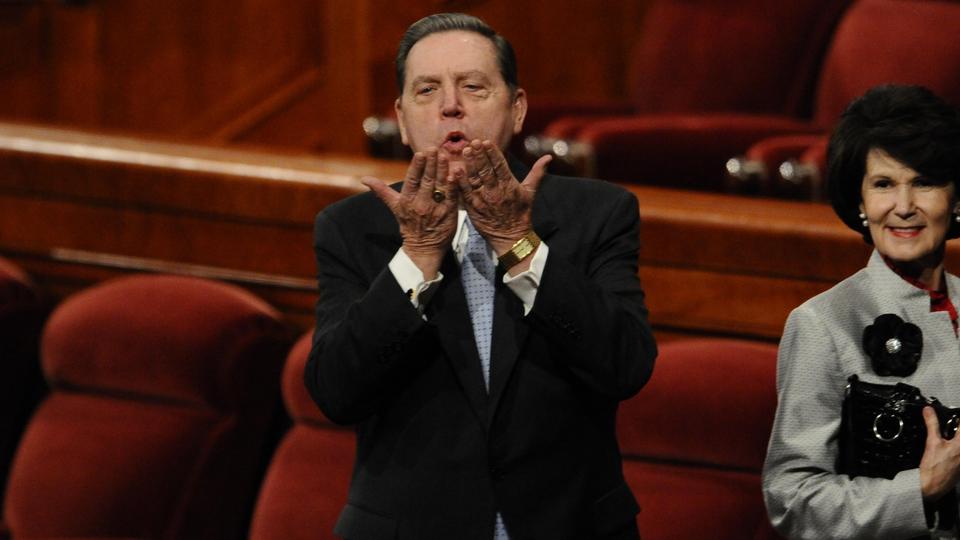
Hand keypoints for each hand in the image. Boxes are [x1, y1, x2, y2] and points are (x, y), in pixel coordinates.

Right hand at [362, 148, 458, 278]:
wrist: (423, 249)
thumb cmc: (409, 224)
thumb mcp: (394, 207)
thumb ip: (382, 191)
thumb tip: (363, 179)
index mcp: (407, 200)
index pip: (412, 180)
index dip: (416, 166)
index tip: (420, 153)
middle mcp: (421, 203)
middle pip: (426, 180)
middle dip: (431, 164)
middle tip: (435, 148)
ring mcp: (435, 208)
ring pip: (439, 186)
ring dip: (442, 170)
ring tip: (445, 156)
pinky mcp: (449, 213)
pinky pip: (452, 197)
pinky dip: (453, 186)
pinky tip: (455, 174)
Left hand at [456, 139, 551, 257]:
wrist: (511, 237)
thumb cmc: (521, 214)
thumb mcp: (530, 192)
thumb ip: (537, 173)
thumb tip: (549, 157)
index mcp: (509, 185)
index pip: (500, 165)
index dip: (493, 153)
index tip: (486, 142)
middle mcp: (496, 191)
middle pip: (486, 170)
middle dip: (480, 155)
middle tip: (474, 142)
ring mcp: (483, 199)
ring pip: (475, 178)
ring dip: (470, 164)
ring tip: (466, 151)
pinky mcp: (473, 208)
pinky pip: (466, 193)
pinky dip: (460, 182)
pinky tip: (456, 170)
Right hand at [919, 406, 959, 500]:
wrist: (931, 486)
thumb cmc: (933, 467)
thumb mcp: (932, 442)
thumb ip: (932, 424)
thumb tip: (929, 411)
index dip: (958, 420)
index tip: (955, 416)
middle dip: (956, 431)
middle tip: (949, 427)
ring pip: (959, 446)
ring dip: (954, 440)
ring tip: (946, 439)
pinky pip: (959, 455)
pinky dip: (954, 450)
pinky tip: (946, 451)